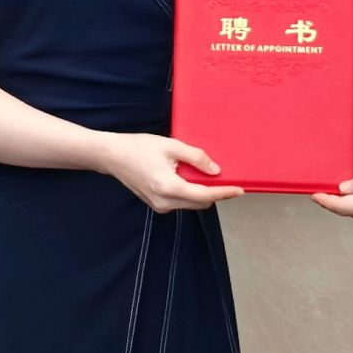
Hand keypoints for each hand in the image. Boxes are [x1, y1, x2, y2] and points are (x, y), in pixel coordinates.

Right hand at [97, 133, 244, 212]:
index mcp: (169, 187)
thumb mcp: (171, 146)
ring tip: (201, 173)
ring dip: (201, 192)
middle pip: (200, 203)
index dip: (224, 193)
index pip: (204, 195)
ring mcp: (159, 206)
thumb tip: (216, 171)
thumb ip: (196, 157)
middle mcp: (164, 202)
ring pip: (191, 204)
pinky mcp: (156, 205)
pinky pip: (180, 202)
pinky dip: (189, 193)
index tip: (240, 190)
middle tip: (222, 176)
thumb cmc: (140, 147)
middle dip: (214, 192)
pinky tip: (186, 177)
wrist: (112, 156)